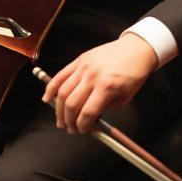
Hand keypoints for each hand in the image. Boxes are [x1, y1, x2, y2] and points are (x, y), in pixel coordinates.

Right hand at [42, 34, 158, 133]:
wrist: (134, 50)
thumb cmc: (133, 74)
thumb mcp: (124, 98)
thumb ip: (105, 108)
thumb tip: (89, 118)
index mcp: (106, 87)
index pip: (87, 112)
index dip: (82, 125)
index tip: (82, 130)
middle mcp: (92, 76)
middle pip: (72, 103)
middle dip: (68, 120)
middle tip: (70, 128)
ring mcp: (83, 67)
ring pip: (63, 91)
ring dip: (58, 108)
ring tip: (60, 119)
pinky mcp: (79, 60)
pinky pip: (61, 75)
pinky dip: (51, 87)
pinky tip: (47, 98)